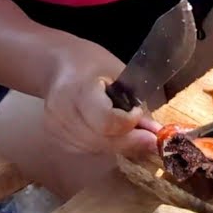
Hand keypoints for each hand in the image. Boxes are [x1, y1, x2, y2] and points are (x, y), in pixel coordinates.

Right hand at [42, 52, 157, 158]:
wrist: (57, 66)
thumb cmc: (91, 63)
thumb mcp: (120, 74)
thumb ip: (137, 103)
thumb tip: (158, 134)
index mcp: (78, 91)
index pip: (107, 122)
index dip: (128, 122)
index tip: (137, 112)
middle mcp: (61, 114)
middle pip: (102, 141)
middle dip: (130, 141)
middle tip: (150, 138)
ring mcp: (55, 129)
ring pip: (96, 149)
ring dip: (119, 144)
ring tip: (130, 131)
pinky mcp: (55, 139)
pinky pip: (87, 149)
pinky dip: (104, 144)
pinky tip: (110, 132)